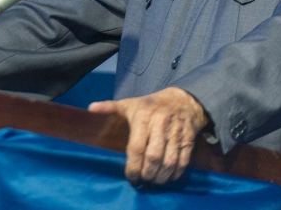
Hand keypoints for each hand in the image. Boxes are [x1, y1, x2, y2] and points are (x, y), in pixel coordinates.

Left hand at [89, 86, 208, 184]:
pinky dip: (176, 173)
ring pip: (169, 161)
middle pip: (154, 157)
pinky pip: (184, 160)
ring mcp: (177, 131)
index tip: (130, 177)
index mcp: (144, 116)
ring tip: (154, 181)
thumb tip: (91, 109)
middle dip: (147, 173)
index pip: (137, 147)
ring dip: (161, 176)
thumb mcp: (131, 104)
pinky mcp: (189, 138)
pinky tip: (168, 176)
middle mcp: (161, 124)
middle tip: (143, 180)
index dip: (133, 166)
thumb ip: (111, 107)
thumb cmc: (152, 105)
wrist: (183, 99)